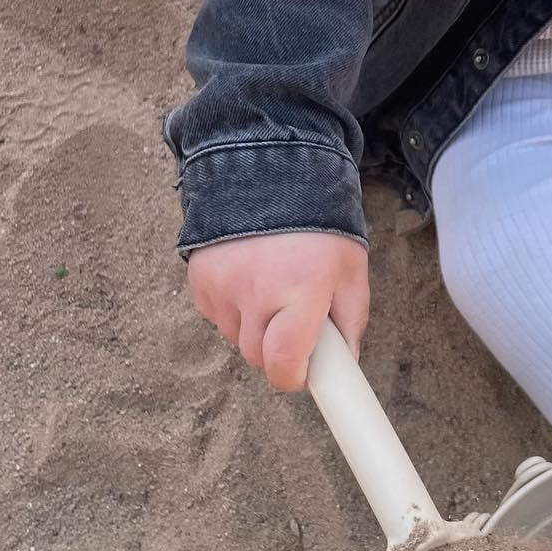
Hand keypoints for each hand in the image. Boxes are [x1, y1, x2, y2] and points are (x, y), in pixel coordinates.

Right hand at [187, 231, 370, 392]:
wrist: (272, 173)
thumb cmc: (319, 225)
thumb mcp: (350, 269)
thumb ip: (351, 319)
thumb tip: (344, 362)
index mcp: (301, 290)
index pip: (283, 362)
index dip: (293, 377)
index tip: (302, 374)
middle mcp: (257, 291)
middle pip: (258, 356)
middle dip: (277, 350)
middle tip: (294, 322)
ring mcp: (223, 285)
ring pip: (235, 337)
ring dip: (254, 327)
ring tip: (272, 288)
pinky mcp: (200, 278)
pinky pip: (216, 314)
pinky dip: (232, 308)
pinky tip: (249, 278)